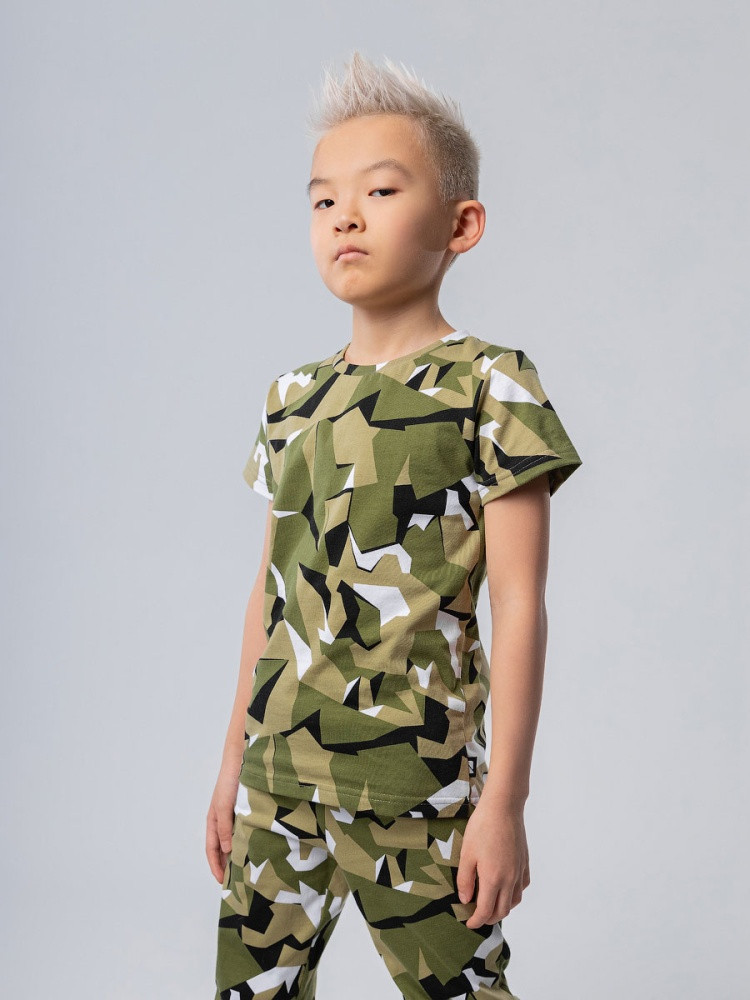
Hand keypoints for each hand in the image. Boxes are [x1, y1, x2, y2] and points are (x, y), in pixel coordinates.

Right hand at [206, 769, 239, 882]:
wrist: (242, 759)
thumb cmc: (229, 781)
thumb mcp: (224, 807)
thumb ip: (224, 828)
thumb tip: (226, 851)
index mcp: (213, 821)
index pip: (212, 850)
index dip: (215, 866)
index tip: (222, 882)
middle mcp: (223, 820)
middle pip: (223, 848)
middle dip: (227, 864)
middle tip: (237, 881)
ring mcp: (234, 816)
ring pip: (234, 840)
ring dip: (238, 854)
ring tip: (248, 868)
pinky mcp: (246, 810)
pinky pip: (245, 831)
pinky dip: (248, 841)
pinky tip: (257, 846)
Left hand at [456, 794, 529, 928]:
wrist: (504, 807)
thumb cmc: (482, 827)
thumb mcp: (467, 853)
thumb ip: (465, 880)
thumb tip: (465, 899)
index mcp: (493, 879)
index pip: (486, 910)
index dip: (476, 921)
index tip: (469, 923)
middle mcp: (510, 879)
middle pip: (502, 910)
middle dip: (489, 918)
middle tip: (477, 916)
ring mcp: (519, 871)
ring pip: (515, 900)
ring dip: (503, 908)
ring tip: (491, 904)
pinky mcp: (525, 862)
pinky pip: (523, 886)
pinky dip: (515, 893)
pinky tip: (506, 887)